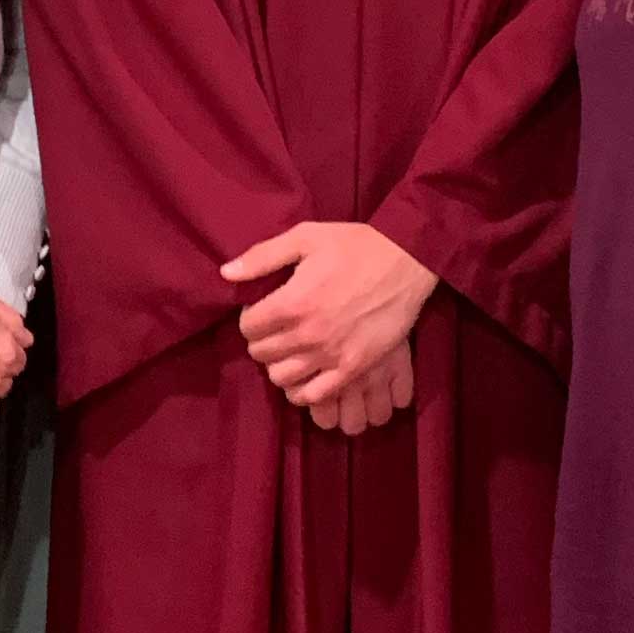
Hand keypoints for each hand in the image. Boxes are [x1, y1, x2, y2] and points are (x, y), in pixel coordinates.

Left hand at [221, 223, 437, 419]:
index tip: (263, 308)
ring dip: (279, 364)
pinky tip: (306, 373)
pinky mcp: (353, 368)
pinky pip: (315, 395)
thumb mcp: (306, 237)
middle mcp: (307, 334)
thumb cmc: (355, 245)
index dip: (251, 316)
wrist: (407, 261)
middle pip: (262, 353)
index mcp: (292, 302)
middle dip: (262, 340)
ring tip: (289, 349)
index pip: (249, 326)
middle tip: (276, 327)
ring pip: (282, 378)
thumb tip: (226, 273)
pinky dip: (303, 389)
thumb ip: (263, 256)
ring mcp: (331, 355)